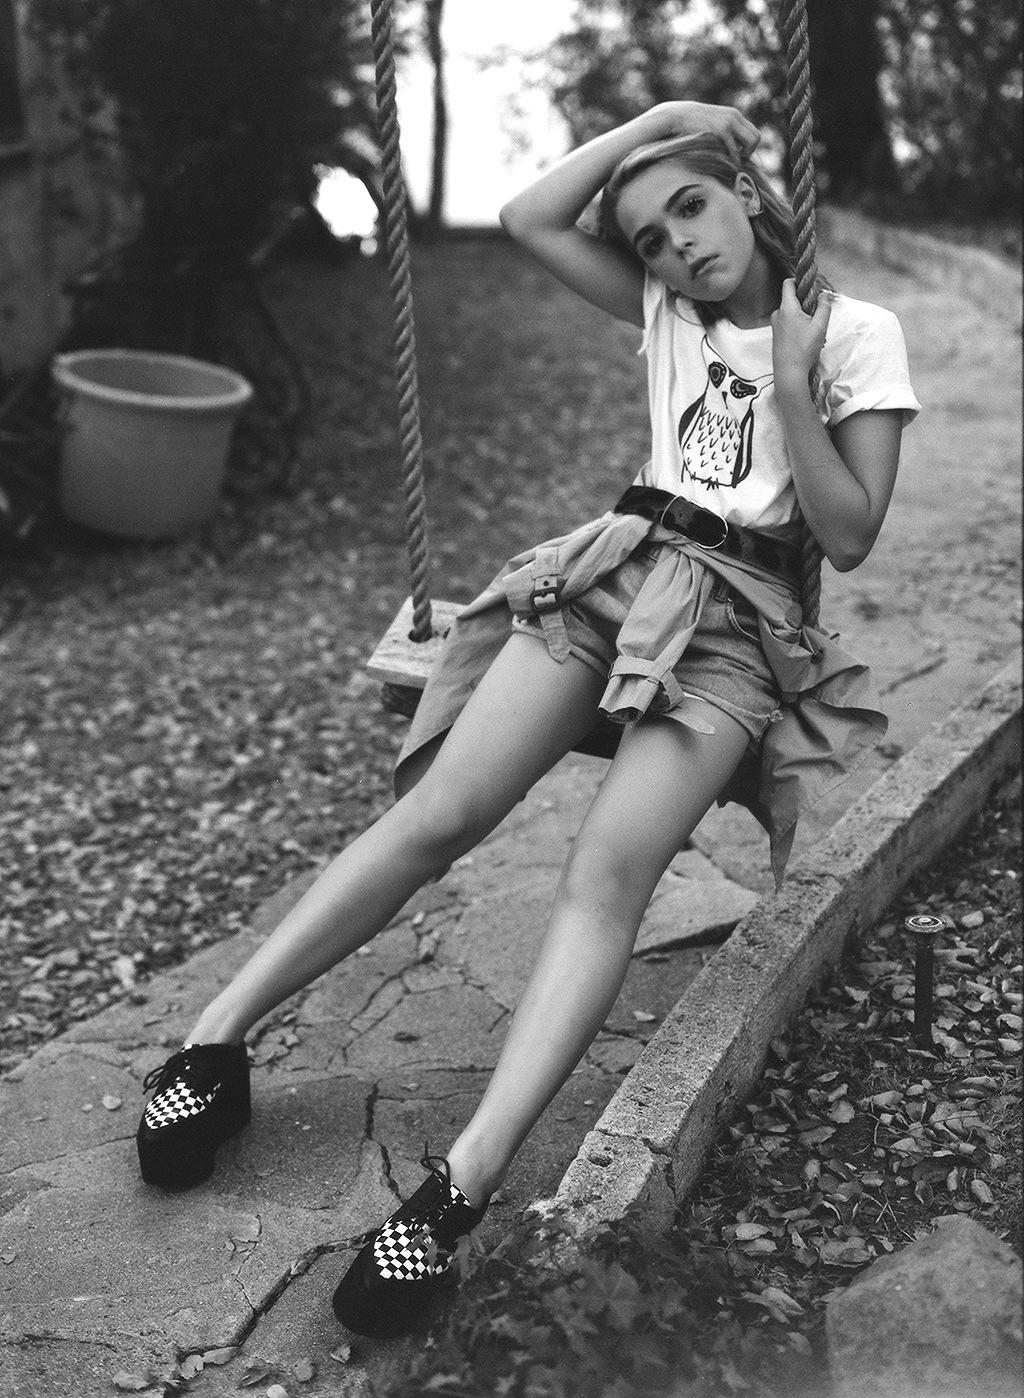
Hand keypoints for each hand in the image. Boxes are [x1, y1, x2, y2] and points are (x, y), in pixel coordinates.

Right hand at [645, 101, 760, 161]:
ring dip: (744, 156)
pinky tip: (724, 165)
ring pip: (752, 142)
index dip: (748, 148)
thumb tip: (729, 150)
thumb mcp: (710, 125)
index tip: (737, 157)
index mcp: (734, 115)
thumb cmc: (690, 126)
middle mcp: (735, 116)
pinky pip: (736, 149)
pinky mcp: (722, 129)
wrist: (676, 116)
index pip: (753, 133)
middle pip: (756, 137)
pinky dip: (733, 160)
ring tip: (731, 164)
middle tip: (737, 162)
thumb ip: (721, 133)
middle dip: (749, 153)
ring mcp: (729, 121)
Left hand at [771, 279, 832, 390]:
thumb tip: (824, 294)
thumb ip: (824, 307)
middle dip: (806, 301)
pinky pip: (788, 322)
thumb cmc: (804, 349)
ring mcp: (775, 325)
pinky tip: (807, 338)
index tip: (811, 287)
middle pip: (792, 297)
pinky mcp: (776, 335)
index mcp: (786, 308)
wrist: (789, 373)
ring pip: (792, 311)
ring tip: (814, 330)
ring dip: (804, 315)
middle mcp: (777, 314)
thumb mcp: (820, 326)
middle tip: (818, 313)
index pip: (788, 283)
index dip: (799, 280)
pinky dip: (799, 324)